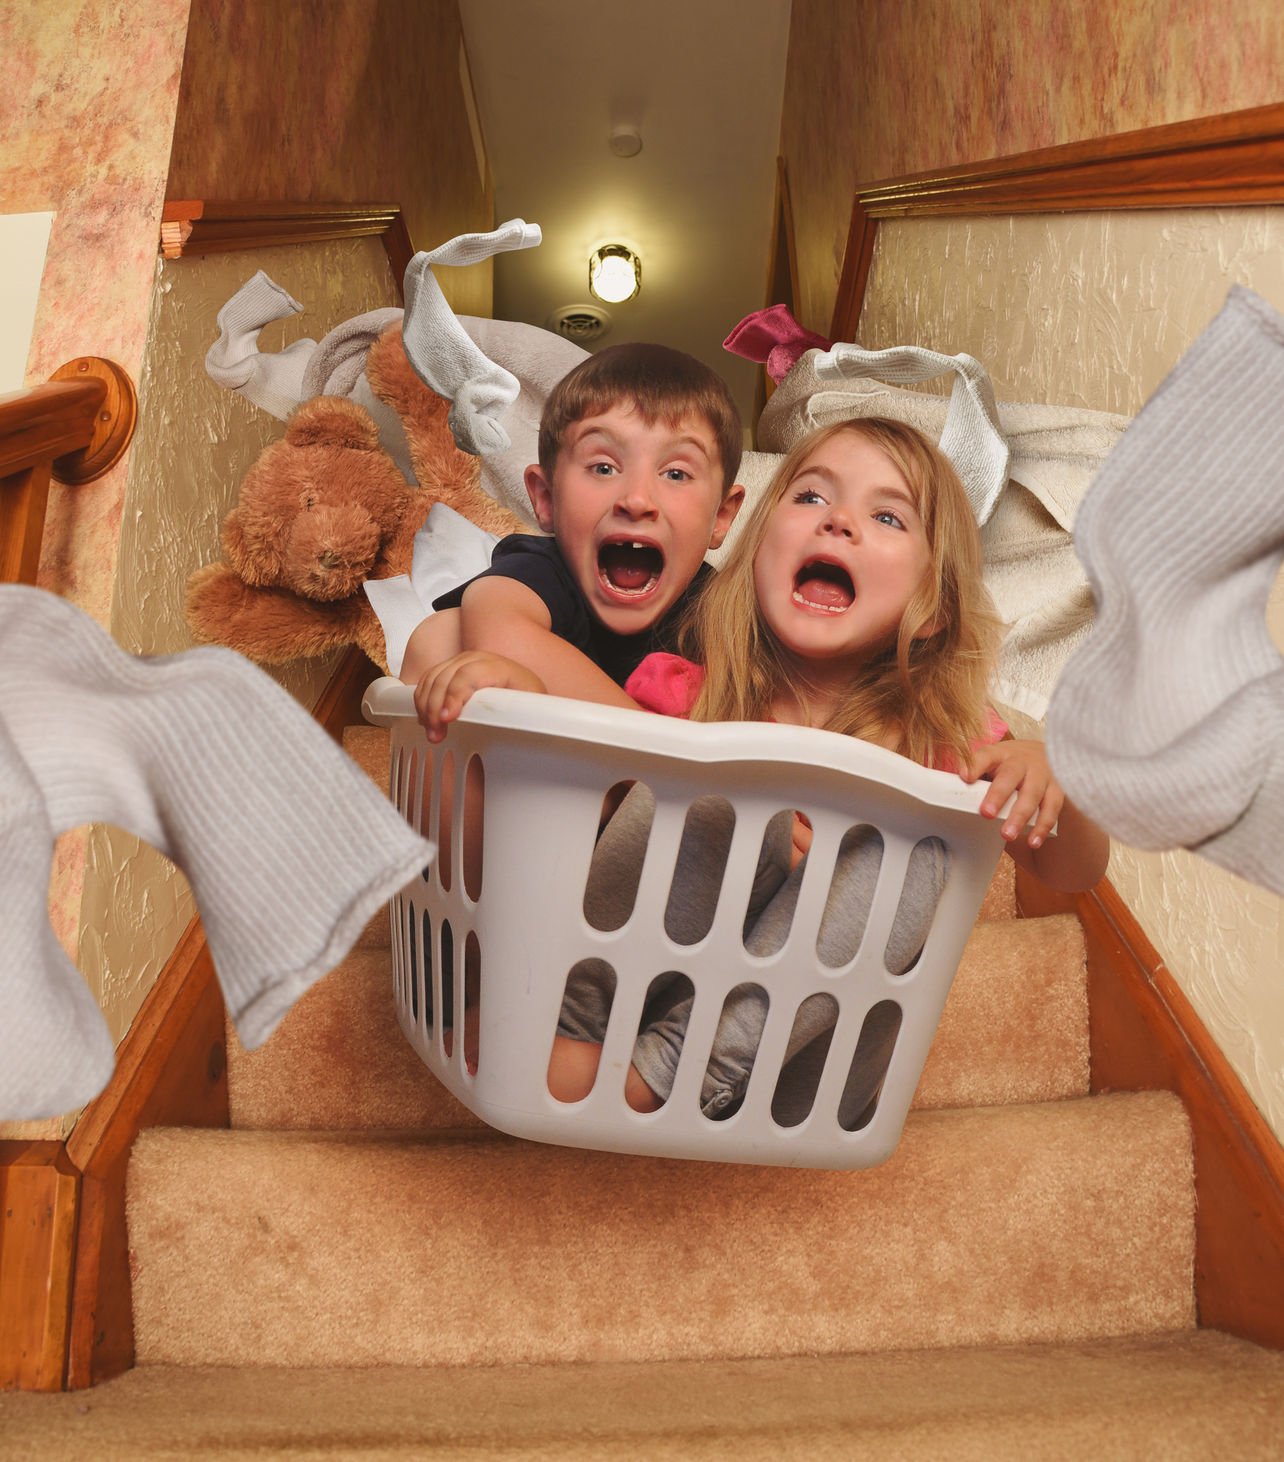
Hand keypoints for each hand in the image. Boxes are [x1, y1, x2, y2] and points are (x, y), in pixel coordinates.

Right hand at [414, 651, 545, 741]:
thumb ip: (520, 713)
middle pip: (446, 677)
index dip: (455, 696)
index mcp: (500, 667)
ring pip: (433, 678)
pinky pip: (428, 678)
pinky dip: (422, 699)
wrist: (523, 687)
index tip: (446, 719)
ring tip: (432, 732)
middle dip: (435, 707)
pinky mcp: (450, 667)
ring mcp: (461, 661)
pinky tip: (426, 719)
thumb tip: (510, 726)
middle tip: (436, 734)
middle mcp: (478, 659)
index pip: (470, 675)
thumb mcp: (530, 707)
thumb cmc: (526, 699)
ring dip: (426, 706)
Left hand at [958, 739, 1062, 849]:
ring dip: (1020, 816)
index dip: (975, 765)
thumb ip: (976, 776)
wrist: (1045, 754)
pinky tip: (1033, 841)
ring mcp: (1042, 774)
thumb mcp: (992, 762)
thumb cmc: (1009, 764)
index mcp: (1000, 754)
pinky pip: (1052, 808)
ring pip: (1033, 794)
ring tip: (1007, 835)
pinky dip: (1042, 826)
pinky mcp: (1057, 789)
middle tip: (986, 814)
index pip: (986, 755)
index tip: (964, 777)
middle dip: (999, 795)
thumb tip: (950, 794)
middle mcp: (1022, 761)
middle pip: (1011, 775)